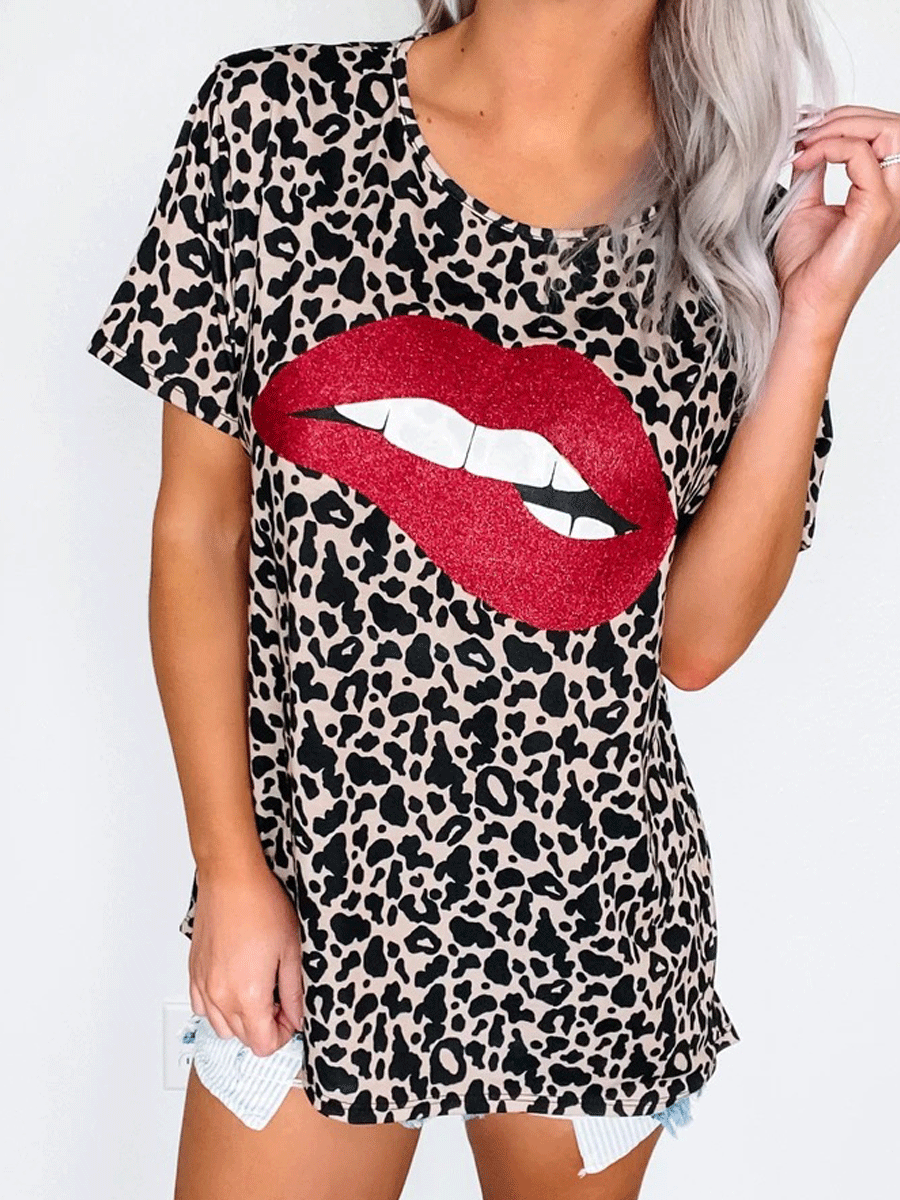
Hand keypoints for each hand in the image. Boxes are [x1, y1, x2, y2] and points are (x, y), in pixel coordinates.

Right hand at [188, 859, 303, 1056]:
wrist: (231, 880)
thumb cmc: (261, 906)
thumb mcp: (291, 951)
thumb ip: (293, 992)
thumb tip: (296, 1016)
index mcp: (248, 995)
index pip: (263, 1045)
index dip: (283, 1034)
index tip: (291, 1014)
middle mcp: (221, 996)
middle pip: (243, 1039)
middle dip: (265, 1026)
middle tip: (279, 1000)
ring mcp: (203, 985)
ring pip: (221, 1027)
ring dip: (241, 1020)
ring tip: (257, 993)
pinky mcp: (194, 972)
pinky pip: (202, 1007)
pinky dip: (218, 1008)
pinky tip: (234, 987)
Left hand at [773, 105, 899, 336]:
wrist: (802, 306)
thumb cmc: (806, 268)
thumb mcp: (807, 207)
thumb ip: (816, 172)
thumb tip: (810, 143)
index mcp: (887, 193)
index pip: (888, 134)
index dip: (847, 121)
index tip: (806, 133)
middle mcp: (898, 195)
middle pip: (894, 125)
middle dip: (846, 117)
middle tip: (806, 131)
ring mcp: (893, 202)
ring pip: (889, 131)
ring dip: (842, 126)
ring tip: (806, 143)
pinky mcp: (876, 210)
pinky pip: (862, 155)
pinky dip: (830, 147)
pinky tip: (804, 160)